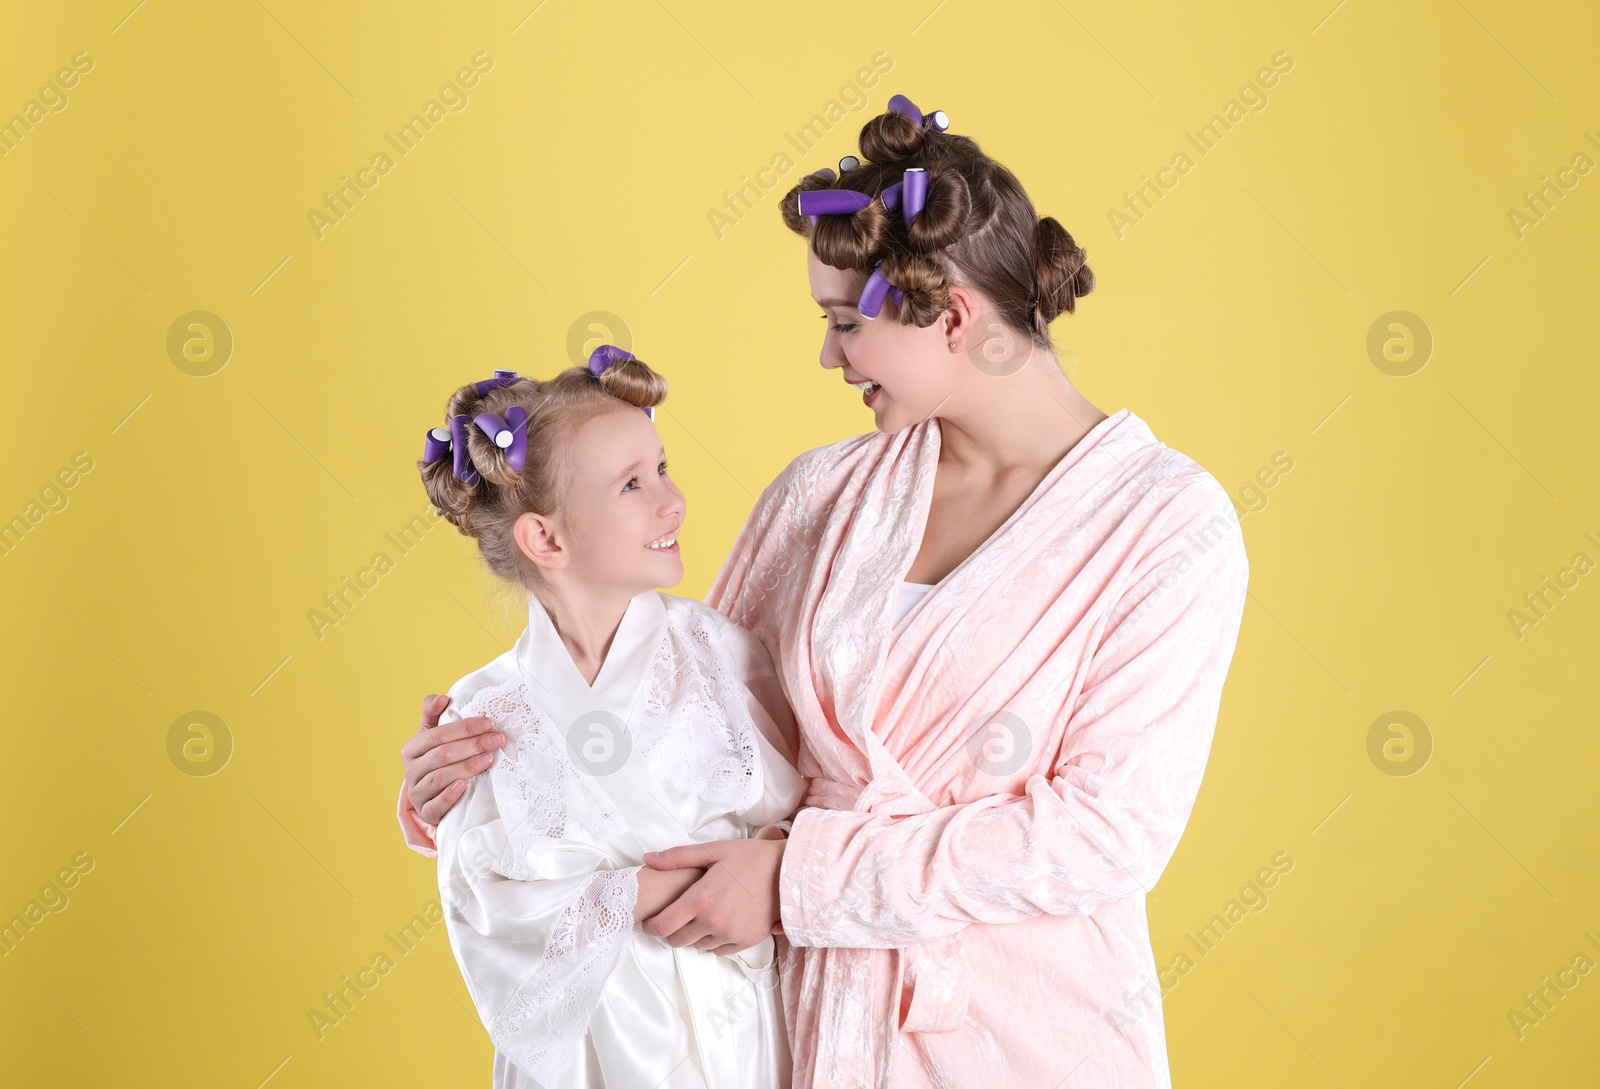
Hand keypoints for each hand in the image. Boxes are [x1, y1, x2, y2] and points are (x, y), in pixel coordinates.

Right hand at [402, 694, 505, 824]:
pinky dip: (449, 795)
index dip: (465, 728)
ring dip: (467, 767)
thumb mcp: (433, 737)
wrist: (432, 796)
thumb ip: (433, 713)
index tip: (489, 723)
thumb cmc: (437, 760)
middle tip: (498, 739)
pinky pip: (435, 805)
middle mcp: (411, 771)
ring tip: (489, 759)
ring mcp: (417, 793)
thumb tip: (442, 698)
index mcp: (412, 749)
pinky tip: (465, 786)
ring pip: (440, 778)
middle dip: (473, 745)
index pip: (438, 735)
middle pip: (443, 755)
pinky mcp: (425, 812)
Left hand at [640, 837, 784, 955]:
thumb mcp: (713, 850)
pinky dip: (714, 941)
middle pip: (677, 941)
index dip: (651, 927)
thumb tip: (648, 859)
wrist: (788, 872)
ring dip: (693, 936)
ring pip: (698, 946)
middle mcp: (713, 921)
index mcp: (701, 899)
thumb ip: (678, 857)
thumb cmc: (750, 857)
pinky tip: (718, 925)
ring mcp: (730, 934)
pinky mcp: (746, 941)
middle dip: (670, 932)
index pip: (663, 925)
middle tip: (673, 920)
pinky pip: (719, 951)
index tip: (650, 923)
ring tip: (699, 919)